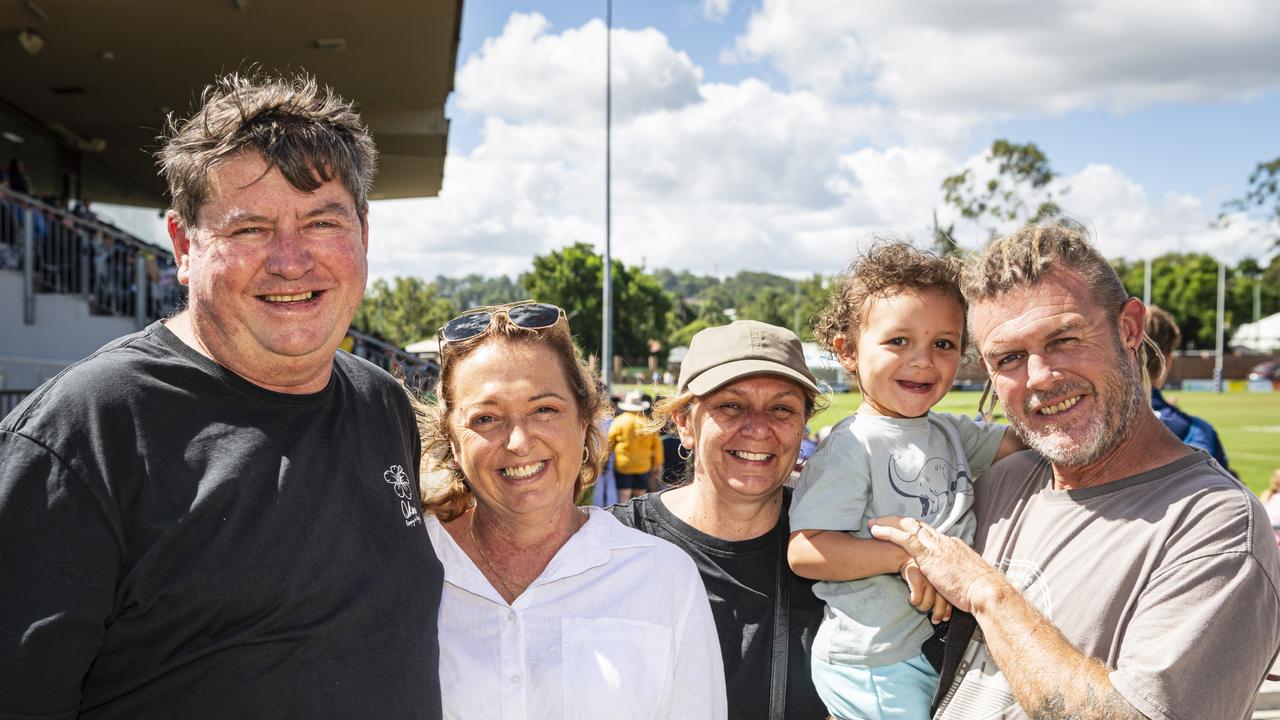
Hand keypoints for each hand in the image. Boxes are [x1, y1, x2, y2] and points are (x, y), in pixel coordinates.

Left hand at [870, 516, 1006, 613]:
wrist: (987, 592)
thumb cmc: (980, 592)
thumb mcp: (967, 578)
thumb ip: (956, 574)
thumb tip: (951, 580)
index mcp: (953, 546)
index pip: (929, 533)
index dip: (913, 529)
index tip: (902, 528)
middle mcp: (944, 542)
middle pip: (917, 525)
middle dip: (897, 522)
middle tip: (881, 521)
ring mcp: (936, 547)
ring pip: (908, 527)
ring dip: (888, 524)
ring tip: (872, 524)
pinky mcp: (929, 556)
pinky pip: (905, 539)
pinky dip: (888, 533)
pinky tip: (876, 531)